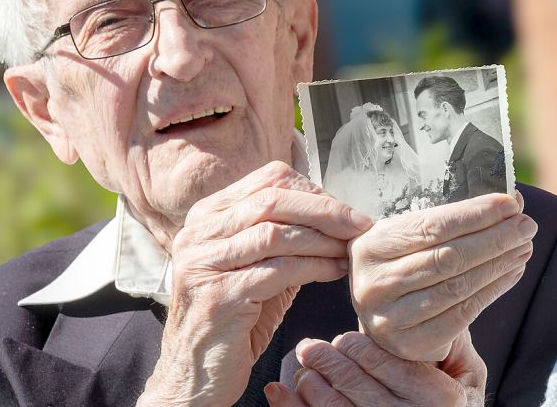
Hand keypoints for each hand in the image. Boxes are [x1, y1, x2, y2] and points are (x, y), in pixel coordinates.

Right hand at [137, 161, 372, 406]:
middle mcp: (197, 233)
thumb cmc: (234, 321)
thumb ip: (286, 238)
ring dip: (323, 239)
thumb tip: (337, 215)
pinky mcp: (217, 296)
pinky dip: (314, 267)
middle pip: (273, 199)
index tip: (346, 212)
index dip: (314, 192)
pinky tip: (334, 271)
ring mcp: (202, 263)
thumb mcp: (259, 268)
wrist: (196, 375)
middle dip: (325, 210)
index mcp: (207, 217)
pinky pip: (277, 270)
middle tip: (360, 225)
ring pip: (274, 233)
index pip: (269, 180)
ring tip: (349, 251)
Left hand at [263, 330, 486, 406]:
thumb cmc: (457, 405)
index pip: (385, 362)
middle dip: (325, 360)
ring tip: (304, 367)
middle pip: (354, 383)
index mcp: (436, 396)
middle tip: (309, 347)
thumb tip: (424, 300)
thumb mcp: (468, 373)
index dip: (356, 347)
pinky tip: (281, 393)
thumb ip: (449, 340)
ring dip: (311, 384)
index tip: (342, 338)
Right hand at [350, 191, 534, 360]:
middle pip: (448, 257)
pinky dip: (494, 289)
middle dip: (494, 238)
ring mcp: (390, 317)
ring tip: (525, 246)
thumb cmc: (404, 265)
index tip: (509, 203)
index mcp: (370, 245)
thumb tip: (511, 203)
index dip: (474, 214)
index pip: (430, 226)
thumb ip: (453, 219)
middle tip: (527, 225)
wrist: (386, 317)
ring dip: (499, 263)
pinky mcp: (411, 343)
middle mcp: (374, 282)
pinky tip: (513, 271)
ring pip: (458, 286)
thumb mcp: (412, 237)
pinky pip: (463, 312)